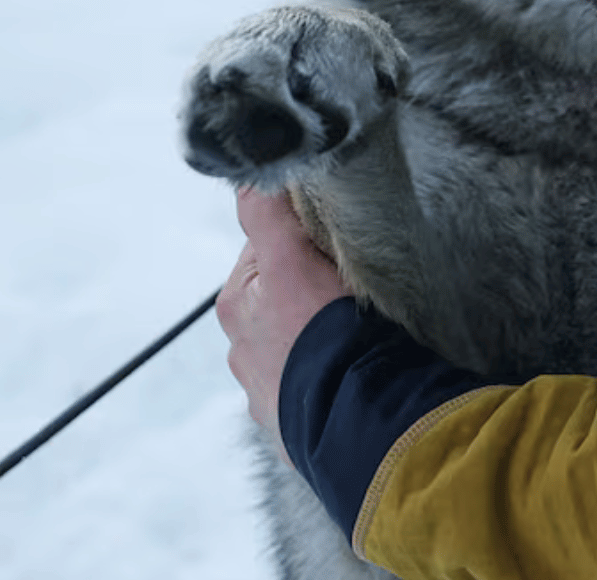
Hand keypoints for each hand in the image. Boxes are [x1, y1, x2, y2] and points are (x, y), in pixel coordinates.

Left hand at [216, 185, 347, 462]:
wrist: (360, 418)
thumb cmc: (326, 334)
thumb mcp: (291, 258)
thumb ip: (265, 211)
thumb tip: (245, 169)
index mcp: (236, 305)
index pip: (269, 249)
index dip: (305, 240)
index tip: (336, 247)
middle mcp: (242, 351)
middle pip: (283, 297)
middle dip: (313, 291)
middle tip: (354, 292)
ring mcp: (269, 393)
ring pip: (300, 344)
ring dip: (322, 339)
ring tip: (360, 337)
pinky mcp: (298, 426)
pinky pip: (317, 388)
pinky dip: (334, 378)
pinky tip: (357, 372)